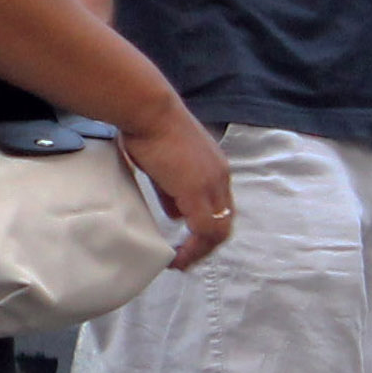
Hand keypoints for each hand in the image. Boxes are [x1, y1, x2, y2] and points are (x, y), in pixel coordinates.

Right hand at [126, 105, 234, 268]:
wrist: (147, 110)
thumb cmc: (148, 129)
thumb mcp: (163, 165)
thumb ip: (172, 191)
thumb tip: (176, 213)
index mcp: (214, 168)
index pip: (220, 207)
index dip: (207, 229)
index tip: (187, 243)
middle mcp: (220, 177)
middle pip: (224, 222)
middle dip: (206, 245)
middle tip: (186, 259)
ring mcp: (211, 184)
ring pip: (218, 230)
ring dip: (200, 250)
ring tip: (181, 262)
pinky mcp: (197, 191)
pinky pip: (204, 230)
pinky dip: (193, 248)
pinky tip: (177, 256)